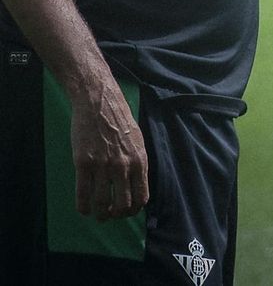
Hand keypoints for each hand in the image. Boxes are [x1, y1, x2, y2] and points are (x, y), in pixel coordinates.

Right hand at [70, 78, 148, 220]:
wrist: (100, 104)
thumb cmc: (120, 122)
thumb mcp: (138, 143)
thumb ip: (137, 163)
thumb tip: (136, 185)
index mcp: (140, 161)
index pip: (141, 196)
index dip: (133, 210)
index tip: (126, 212)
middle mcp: (124, 166)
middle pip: (122, 204)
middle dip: (116, 215)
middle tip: (110, 216)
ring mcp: (103, 165)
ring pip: (102, 202)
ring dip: (99, 214)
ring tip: (97, 215)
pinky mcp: (83, 163)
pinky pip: (83, 193)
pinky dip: (83, 206)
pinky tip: (83, 209)